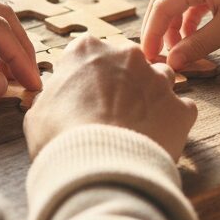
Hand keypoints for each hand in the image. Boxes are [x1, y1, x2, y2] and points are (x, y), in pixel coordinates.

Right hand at [23, 35, 196, 160]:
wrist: (99, 169)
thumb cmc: (61, 139)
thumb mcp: (38, 113)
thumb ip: (50, 98)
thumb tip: (53, 101)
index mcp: (87, 49)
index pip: (90, 53)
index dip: (88, 77)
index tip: (86, 97)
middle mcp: (126, 55)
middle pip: (128, 62)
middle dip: (124, 83)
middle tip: (113, 114)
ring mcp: (157, 79)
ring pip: (160, 80)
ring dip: (152, 98)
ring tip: (139, 127)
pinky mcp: (180, 107)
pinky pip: (181, 111)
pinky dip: (172, 123)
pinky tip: (157, 140)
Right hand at [140, 0, 219, 69]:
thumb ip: (197, 45)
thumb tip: (172, 62)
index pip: (161, 6)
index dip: (151, 33)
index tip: (147, 57)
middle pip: (165, 2)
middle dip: (158, 30)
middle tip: (154, 57)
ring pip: (178, 4)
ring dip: (174, 29)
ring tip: (177, 53)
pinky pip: (193, 4)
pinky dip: (188, 23)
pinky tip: (192, 41)